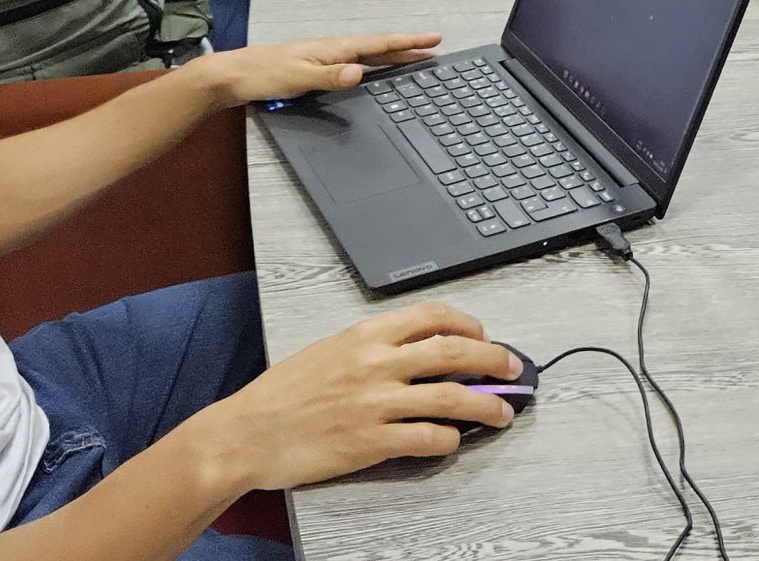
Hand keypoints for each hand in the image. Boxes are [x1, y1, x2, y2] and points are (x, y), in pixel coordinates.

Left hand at [182, 32, 443, 108]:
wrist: (234, 76)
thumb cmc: (263, 75)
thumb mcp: (299, 78)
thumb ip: (331, 77)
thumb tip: (360, 72)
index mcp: (334, 49)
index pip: (379, 44)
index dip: (408, 42)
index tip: (433, 39)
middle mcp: (333, 49)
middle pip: (379, 48)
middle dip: (408, 48)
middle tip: (434, 49)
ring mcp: (325, 57)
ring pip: (368, 55)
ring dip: (392, 56)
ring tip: (413, 59)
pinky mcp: (317, 66)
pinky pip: (355, 62)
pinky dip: (373, 64)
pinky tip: (372, 71)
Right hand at [190, 301, 521, 490]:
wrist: (246, 433)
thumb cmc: (282, 394)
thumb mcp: (329, 351)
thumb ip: (373, 348)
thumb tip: (419, 351)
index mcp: (365, 335)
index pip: (433, 316)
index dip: (470, 325)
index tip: (485, 335)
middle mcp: (375, 363)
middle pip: (454, 351)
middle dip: (494, 359)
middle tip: (512, 368)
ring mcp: (375, 403)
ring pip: (451, 397)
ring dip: (486, 404)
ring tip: (503, 412)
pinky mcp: (371, 441)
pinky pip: (426, 438)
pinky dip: (449, 440)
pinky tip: (453, 441)